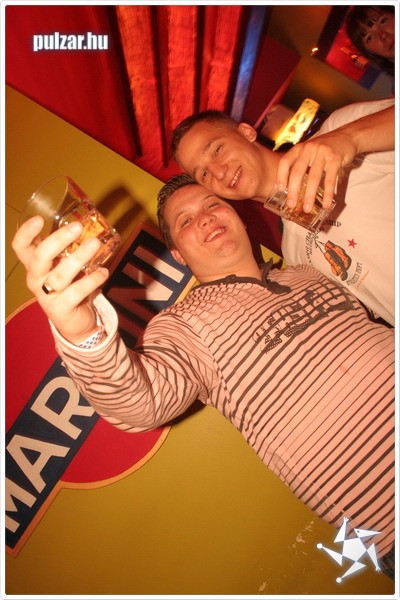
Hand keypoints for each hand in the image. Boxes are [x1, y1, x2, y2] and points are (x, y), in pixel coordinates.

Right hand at [12, 216, 108, 343]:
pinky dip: (92, 280)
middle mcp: (36, 279)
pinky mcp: (59, 310)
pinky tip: (103, 272)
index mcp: (34, 265)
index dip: (26, 233)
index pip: (20, 247)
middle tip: (78, 227)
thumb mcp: (65, 267)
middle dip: (58, 239)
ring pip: (61, 274)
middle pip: (40, 256)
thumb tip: (92, 228)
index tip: (39, 219)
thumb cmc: (69, 287)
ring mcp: (46, 296)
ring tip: (95, 244)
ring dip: (80, 257)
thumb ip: (71, 251)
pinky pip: (76, 291)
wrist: (74, 323)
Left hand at [276, 129, 357, 211]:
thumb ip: (300, 165)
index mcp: (299, 148)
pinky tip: (326, 204)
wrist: (347, 136)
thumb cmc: (323, 149)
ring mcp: (322, 153)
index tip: (280, 189)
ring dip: (310, 195)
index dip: (281, 175)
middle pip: (298, 172)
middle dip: (293, 190)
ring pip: (314, 177)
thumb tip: (291, 190)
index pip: (285, 161)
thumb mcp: (309, 152)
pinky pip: (330, 179)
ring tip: (307, 208)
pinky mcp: (336, 158)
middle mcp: (309, 149)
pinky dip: (328, 193)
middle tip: (291, 205)